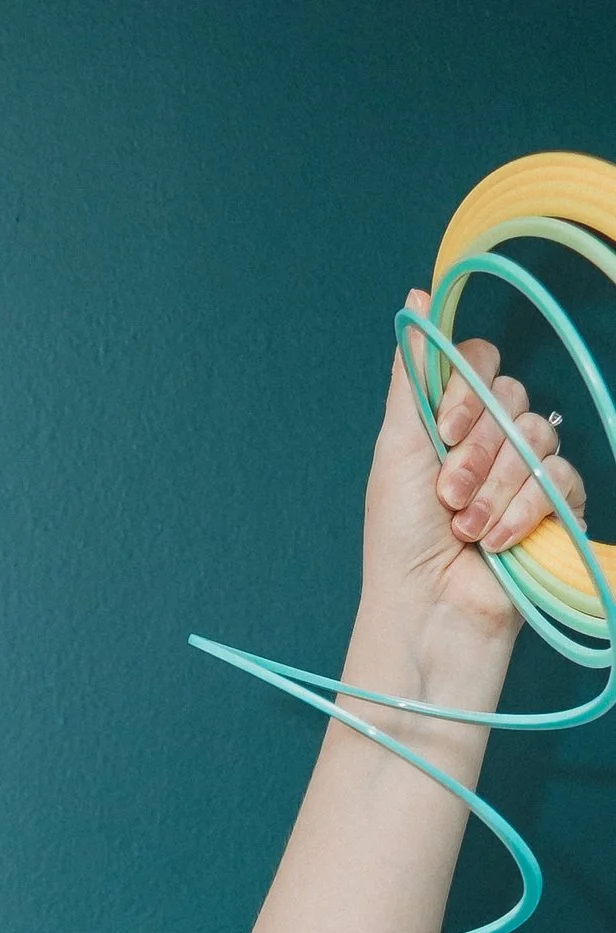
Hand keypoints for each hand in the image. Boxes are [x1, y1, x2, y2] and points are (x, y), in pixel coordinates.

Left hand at [362, 291, 585, 667]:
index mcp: (453, 421)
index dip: (470, 390)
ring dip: (495, 488)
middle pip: (514, 399)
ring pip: (538, 438)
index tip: (444, 432)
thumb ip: (413, 376)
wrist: (426, 611)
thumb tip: (417, 295)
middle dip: (477, 451)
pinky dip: (524, 510)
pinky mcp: (553, 509)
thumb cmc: (400, 539)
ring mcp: (525, 474)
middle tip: (446, 496)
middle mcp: (492, 440)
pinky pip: (561, 479)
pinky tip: (494, 542)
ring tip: (464, 528)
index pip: (482, 364)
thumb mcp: (396, 448)